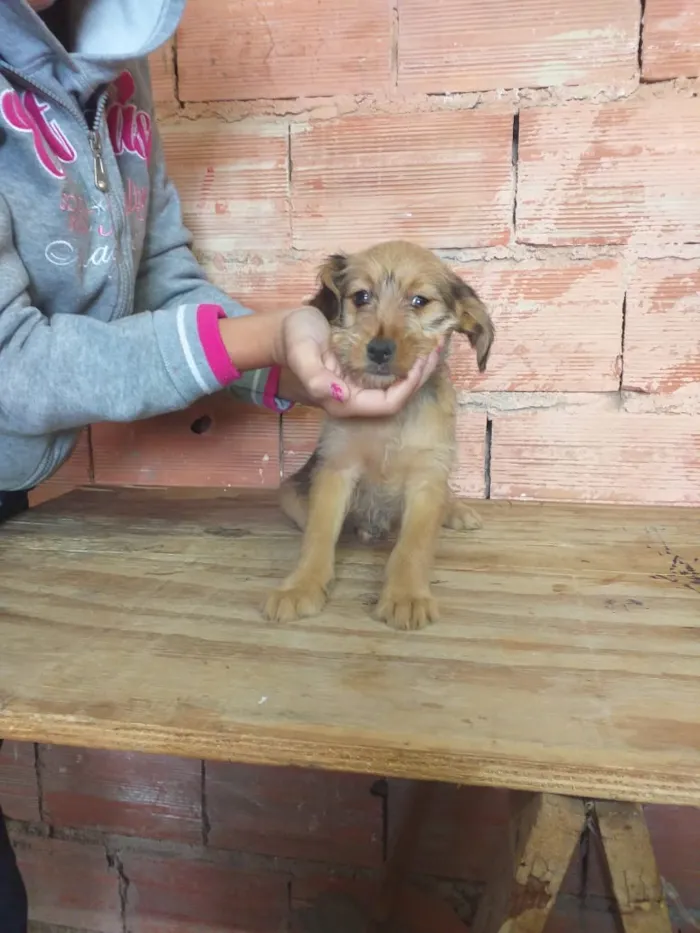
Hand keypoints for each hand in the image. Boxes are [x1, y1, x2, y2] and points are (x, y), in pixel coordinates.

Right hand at [276, 306, 440, 417]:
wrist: (282, 331)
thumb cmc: (293, 340)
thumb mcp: (302, 354)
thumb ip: (315, 377)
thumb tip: (339, 394)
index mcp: (344, 401)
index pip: (388, 403)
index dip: (408, 387)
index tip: (420, 362)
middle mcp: (355, 397)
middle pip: (399, 396)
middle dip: (421, 375)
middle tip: (438, 347)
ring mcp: (359, 385)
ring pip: (398, 384)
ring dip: (418, 366)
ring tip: (435, 343)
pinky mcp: (361, 371)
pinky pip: (391, 371)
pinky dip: (407, 358)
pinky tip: (418, 341)